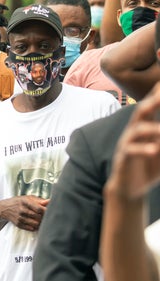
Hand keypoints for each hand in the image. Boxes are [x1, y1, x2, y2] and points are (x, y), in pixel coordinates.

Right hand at [0, 195, 48, 231]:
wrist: (4, 208)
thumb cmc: (19, 202)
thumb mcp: (28, 198)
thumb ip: (39, 200)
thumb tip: (50, 201)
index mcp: (25, 202)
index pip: (39, 209)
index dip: (46, 211)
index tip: (50, 211)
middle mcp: (22, 210)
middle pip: (38, 217)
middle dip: (44, 218)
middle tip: (48, 217)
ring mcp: (19, 218)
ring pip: (35, 224)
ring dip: (41, 223)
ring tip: (42, 221)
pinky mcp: (18, 224)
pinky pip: (30, 229)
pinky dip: (35, 227)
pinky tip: (36, 224)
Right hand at [108, 82, 159, 198]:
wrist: (129, 187)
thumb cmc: (150, 165)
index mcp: (148, 125)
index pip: (152, 104)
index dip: (157, 92)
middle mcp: (136, 131)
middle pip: (142, 110)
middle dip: (153, 101)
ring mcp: (128, 143)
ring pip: (136, 129)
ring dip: (151, 128)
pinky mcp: (124, 158)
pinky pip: (131, 150)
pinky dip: (143, 149)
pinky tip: (154, 150)